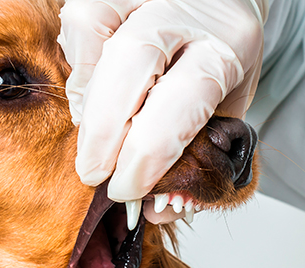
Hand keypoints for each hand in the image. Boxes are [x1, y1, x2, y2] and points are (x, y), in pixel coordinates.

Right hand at [58, 0, 267, 199]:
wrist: (227, 6)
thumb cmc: (222, 64)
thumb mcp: (227, 114)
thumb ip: (195, 163)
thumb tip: (157, 211)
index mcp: (227, 51)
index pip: (183, 104)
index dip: (147, 154)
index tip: (127, 190)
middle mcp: (188, 13)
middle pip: (134, 61)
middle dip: (106, 129)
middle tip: (95, 174)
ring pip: (97, 29)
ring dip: (85, 96)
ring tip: (92, 137)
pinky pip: (81, 16)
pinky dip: (77, 62)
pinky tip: (88, 93)